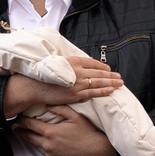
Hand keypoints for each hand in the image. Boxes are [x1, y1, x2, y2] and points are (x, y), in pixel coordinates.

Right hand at [4, 53, 122, 113]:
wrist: (34, 86)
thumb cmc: (44, 76)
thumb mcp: (58, 64)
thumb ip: (70, 65)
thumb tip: (81, 66)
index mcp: (73, 61)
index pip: (92, 62)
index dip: (102, 66)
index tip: (108, 68)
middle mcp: (77, 71)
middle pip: (98, 72)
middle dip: (111, 75)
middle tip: (119, 77)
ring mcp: (77, 83)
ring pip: (98, 82)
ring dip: (111, 82)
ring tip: (120, 83)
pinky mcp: (76, 94)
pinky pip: (93, 92)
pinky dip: (103, 91)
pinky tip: (111, 91)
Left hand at [15, 108, 119, 155]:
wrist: (96, 150)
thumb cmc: (86, 131)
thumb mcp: (75, 116)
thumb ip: (59, 109)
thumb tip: (47, 104)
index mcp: (50, 132)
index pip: (30, 125)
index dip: (21, 121)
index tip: (17, 118)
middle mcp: (48, 145)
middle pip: (28, 137)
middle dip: (20, 131)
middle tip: (14, 127)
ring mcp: (51, 154)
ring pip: (35, 145)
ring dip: (31, 139)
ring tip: (26, 133)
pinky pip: (44, 153)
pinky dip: (42, 147)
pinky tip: (43, 142)